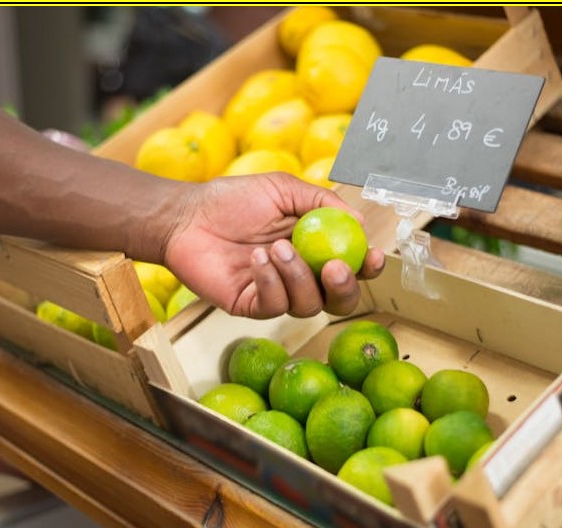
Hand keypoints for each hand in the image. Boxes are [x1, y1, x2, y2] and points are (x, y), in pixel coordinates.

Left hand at [163, 172, 384, 318]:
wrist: (187, 216)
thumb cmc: (233, 200)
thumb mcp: (283, 189)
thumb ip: (321, 202)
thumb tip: (359, 221)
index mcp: (315, 248)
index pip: (353, 266)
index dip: (368, 267)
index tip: (373, 256)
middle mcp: (301, 276)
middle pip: (339, 299)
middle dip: (344, 287)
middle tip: (334, 267)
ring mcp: (277, 293)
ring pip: (308, 304)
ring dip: (299, 276)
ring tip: (276, 246)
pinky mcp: (251, 305)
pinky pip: (275, 305)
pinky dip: (271, 281)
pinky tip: (257, 259)